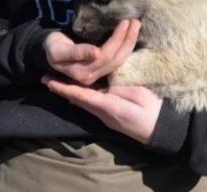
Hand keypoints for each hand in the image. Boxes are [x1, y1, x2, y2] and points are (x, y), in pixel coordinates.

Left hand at [42, 76, 162, 144]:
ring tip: (57, 81)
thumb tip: (105, 85)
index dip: (65, 88)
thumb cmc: (150, 110)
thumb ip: (118, 90)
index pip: (81, 96)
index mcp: (108, 107)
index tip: (49, 82)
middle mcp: (103, 112)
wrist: (160, 127)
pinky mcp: (111, 113)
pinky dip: (82, 93)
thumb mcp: (136, 96)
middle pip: (78, 98)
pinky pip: (92, 102)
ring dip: (70, 91)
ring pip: (83, 101)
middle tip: (46, 78)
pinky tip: (78, 88)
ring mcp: (106, 114)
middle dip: (62, 89)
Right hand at [44, 19, 139, 86]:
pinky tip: (131, 36)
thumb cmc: (53, 48)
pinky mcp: (101, 70)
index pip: (105, 56)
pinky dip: (125, 47)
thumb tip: (96, 53)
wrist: (49, 53)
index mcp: (82, 73)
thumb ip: (77, 52)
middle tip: (136, 21)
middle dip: (127, 40)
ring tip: (136, 25)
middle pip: (115, 59)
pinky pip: (117, 60)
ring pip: (119, 60)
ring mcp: (97, 75)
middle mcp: (92, 77)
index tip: (125, 22)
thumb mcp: (59, 50)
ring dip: (129, 43)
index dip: (117, 40)